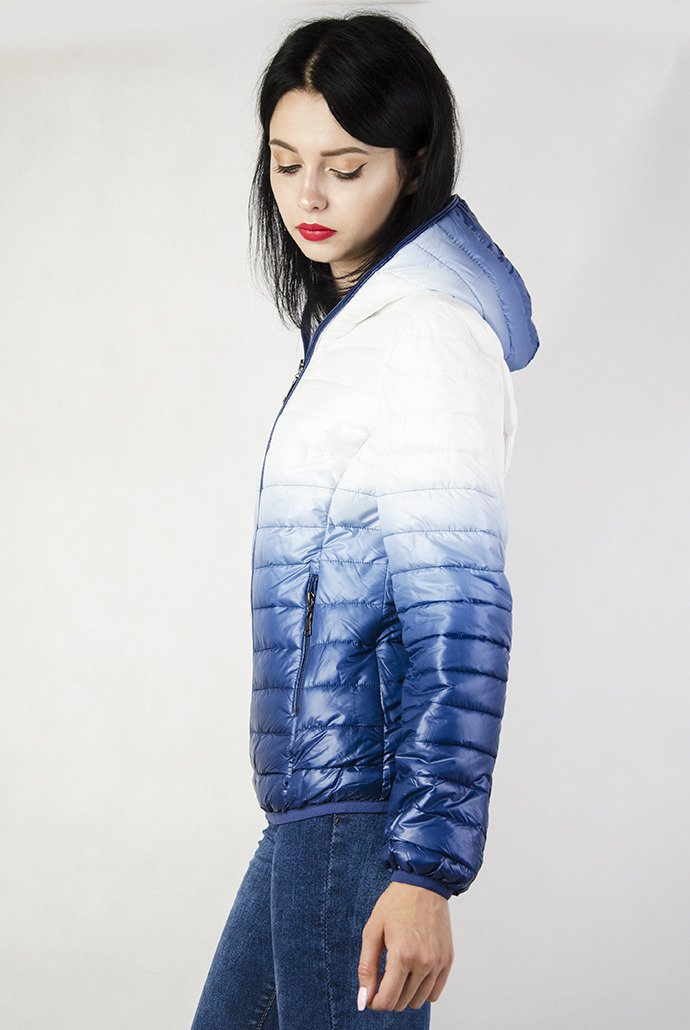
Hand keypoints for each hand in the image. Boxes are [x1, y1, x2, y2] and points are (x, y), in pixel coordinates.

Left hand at [357, 881, 453, 1011]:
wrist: (423, 884)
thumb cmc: (395, 904)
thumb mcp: (372, 931)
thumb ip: (366, 968)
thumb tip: (363, 999)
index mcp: (402, 955)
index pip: (388, 1000)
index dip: (375, 1002)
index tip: (370, 995)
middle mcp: (424, 962)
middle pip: (402, 1003)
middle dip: (388, 997)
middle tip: (382, 980)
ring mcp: (438, 963)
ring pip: (419, 1001)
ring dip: (405, 994)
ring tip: (398, 973)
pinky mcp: (448, 960)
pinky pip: (434, 993)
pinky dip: (422, 990)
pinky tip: (413, 974)